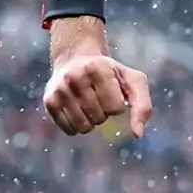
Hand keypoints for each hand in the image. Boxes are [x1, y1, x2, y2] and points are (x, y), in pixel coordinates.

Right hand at [42, 20, 152, 136]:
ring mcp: (60, 89)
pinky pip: (69, 130)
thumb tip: (138, 135)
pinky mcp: (49, 101)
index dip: (118, 104)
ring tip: (89, 103)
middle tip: (99, 95)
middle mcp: (75, 77)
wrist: (75, 58)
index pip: (116, 107)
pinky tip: (77, 110)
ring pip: (84, 127)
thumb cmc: (110, 73)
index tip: (113, 91)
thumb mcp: (133, 81)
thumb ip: (142, 106)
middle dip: (104, 112)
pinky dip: (77, 126)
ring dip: (92, 121)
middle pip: (100, 118)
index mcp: (97, 68)